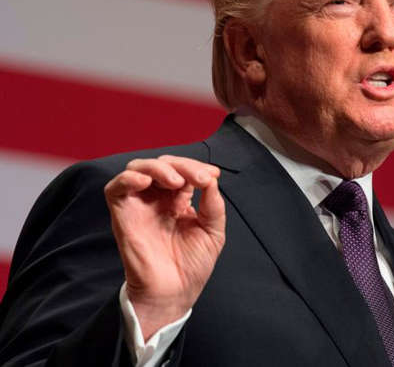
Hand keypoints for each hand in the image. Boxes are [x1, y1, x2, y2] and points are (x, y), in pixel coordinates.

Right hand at [104, 155, 224, 340]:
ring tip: (176, 181)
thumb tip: (211, 179)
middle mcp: (157, 199)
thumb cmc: (192, 266)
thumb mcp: (213, 232)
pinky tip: (146, 183)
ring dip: (158, 168)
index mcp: (178, 200)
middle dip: (183, 165)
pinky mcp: (123, 215)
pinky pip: (115, 188)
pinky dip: (128, 178)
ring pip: (138, 168)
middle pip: (162, 164)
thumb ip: (213, 205)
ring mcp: (139, 205)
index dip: (197, 167)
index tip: (212, 175)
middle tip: (199, 178)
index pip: (183, 170)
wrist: (174, 293)